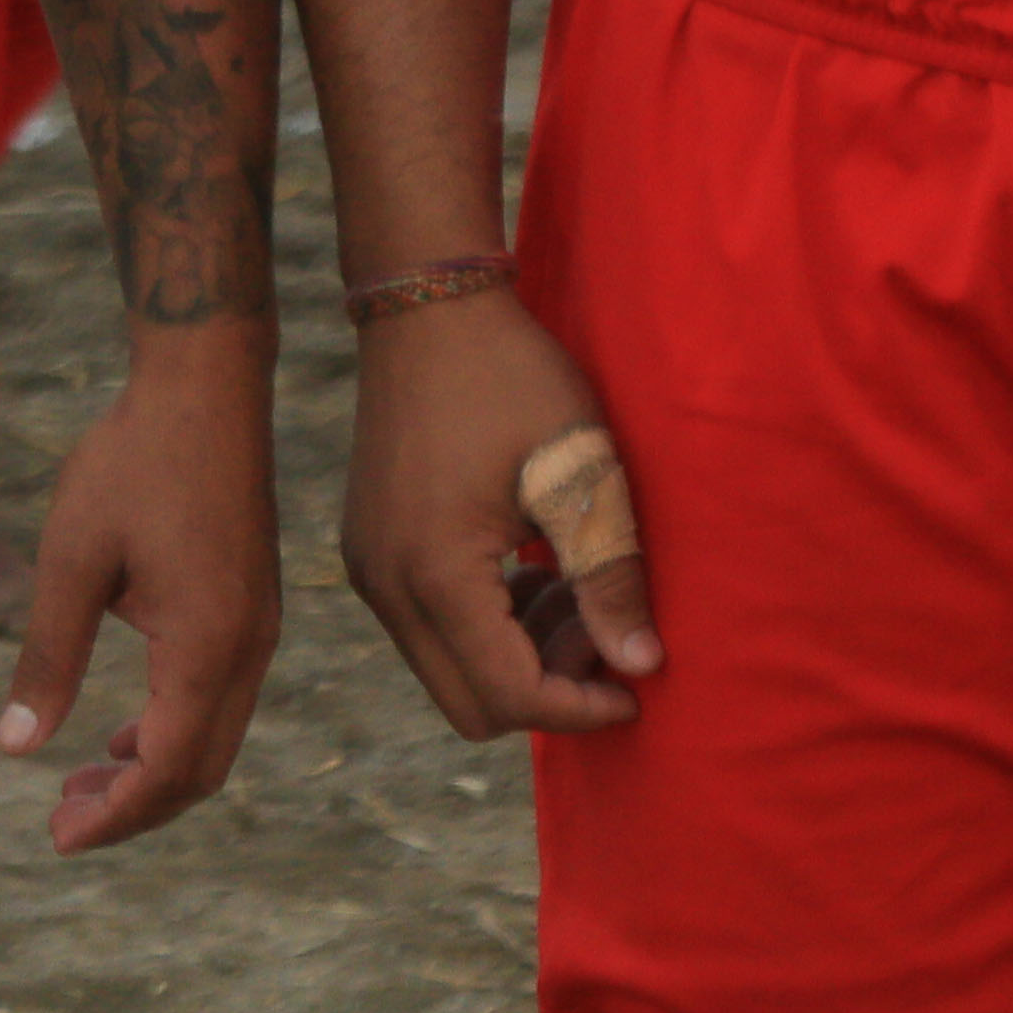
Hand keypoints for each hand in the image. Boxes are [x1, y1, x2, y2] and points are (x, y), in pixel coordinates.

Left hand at [0, 325, 278, 850]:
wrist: (208, 386)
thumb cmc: (135, 461)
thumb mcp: (73, 558)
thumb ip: (49, 656)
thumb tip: (18, 747)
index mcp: (206, 644)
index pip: (165, 768)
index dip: (113, 815)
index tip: (56, 835)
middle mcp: (247, 649)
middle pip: (198, 771)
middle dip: (133, 809)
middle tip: (60, 820)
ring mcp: (259, 630)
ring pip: (214, 740)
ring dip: (153, 773)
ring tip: (81, 782)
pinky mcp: (253, 610)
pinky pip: (221, 701)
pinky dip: (173, 732)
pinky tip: (122, 728)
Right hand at [337, 291, 650, 739]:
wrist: (428, 305)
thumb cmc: (512, 378)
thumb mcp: (578, 470)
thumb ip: (609, 574)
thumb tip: (642, 666)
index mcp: (434, 571)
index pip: (509, 694)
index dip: (580, 707)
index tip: (637, 686)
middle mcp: (386, 585)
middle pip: (472, 705)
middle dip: (548, 689)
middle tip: (603, 632)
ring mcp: (370, 569)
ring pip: (449, 670)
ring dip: (519, 656)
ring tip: (577, 591)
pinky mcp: (371, 550)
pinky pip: (430, 628)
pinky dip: (487, 624)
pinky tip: (532, 569)